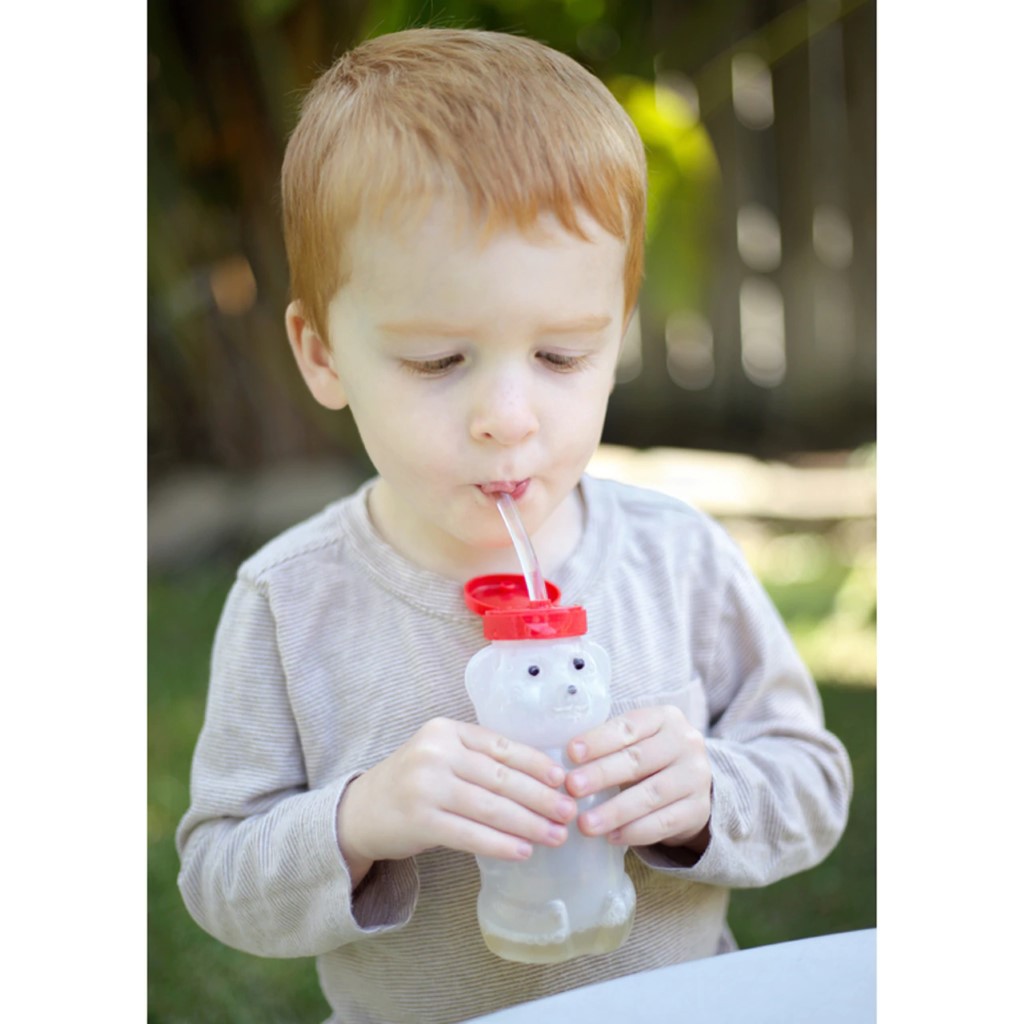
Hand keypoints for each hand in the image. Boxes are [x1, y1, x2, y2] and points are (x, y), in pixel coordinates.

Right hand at [337, 718, 576, 884]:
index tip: (563, 780)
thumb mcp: (440, 756)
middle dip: (540, 798)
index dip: (537, 764)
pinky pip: (470, 834)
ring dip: (528, 824)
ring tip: (556, 836)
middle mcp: (435, 753)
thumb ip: (478, 759)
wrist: (359, 812)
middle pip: (500, 777)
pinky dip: (500, 844)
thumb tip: (542, 781)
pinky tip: (523, 851)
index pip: (501, 746)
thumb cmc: (412, 783)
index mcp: (445, 730)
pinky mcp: (420, 821)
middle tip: (569, 813)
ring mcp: (425, 786)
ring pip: (490, 807)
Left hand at [564, 705, 711, 851]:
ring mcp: (696, 777)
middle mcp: (685, 743)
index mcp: (664, 718)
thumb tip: (562, 762)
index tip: (570, 753)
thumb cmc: (649, 758)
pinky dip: (635, 832)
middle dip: (601, 774)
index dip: (598, 740)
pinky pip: (665, 823)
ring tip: (585, 823)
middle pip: (638, 760)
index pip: (628, 727)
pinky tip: (611, 837)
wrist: (693, 784)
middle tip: (572, 788)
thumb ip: (608, 745)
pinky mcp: (699, 809)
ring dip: (614, 811)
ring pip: (651, 795)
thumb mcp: (636, 741)